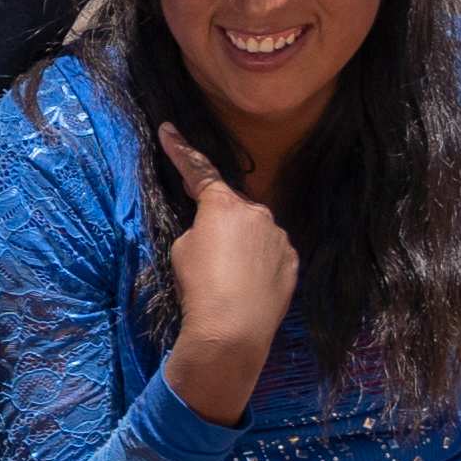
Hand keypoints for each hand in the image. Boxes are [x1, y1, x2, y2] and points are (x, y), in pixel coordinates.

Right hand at [156, 127, 301, 425]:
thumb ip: (200, 228)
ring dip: (242, 245)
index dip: (180, 150)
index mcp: (223, 204)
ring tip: (228, 278)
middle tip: (205, 253)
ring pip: (255, 231)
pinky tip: (247, 286)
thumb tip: (215, 231)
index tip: (168, 130)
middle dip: (220, 222)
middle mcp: (257, 212)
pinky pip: (271, 253)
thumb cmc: (199, 287)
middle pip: (232, 207)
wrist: (232, 331)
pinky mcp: (292, 262)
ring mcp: (279, 238)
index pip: (198, 170)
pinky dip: (259, 263)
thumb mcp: (182, 250)